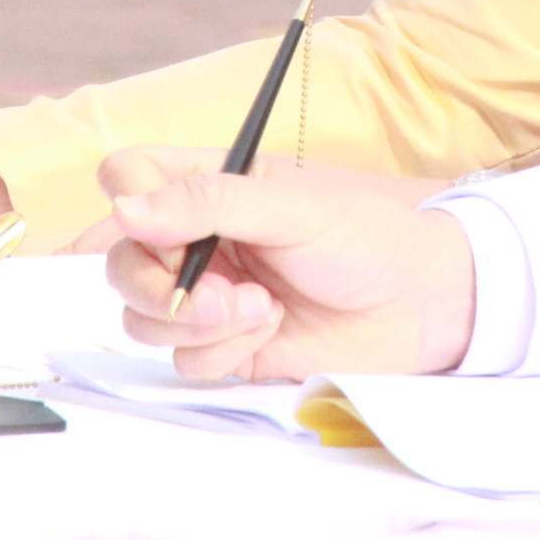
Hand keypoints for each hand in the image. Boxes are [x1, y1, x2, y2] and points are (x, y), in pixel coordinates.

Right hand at [101, 147, 474, 380]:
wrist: (419, 305)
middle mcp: (200, 240)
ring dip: (197, 321)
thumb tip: (125, 206)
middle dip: (155, 284)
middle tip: (213, 291)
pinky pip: (185, 360)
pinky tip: (273, 326)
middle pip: (120, 262)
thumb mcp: (291, 205)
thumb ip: (208, 202)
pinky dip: (224, 349)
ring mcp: (209, 296)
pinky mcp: (227, 346)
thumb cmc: (366, 237)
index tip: (155, 224)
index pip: (128, 179)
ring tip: (260, 307)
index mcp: (210, 185)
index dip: (126, 201)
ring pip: (144, 319)